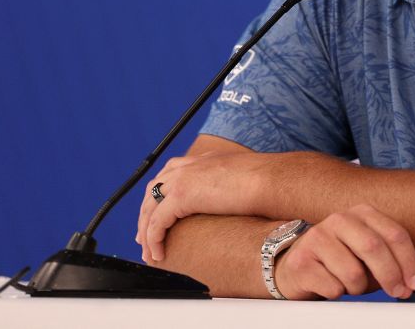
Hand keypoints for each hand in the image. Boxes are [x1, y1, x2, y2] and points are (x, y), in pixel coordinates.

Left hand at [137, 151, 267, 261]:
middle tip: (143, 237)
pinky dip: (153, 239)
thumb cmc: (267, 182)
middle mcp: (188, 165)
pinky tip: (158, 254)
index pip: (168, 176)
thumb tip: (234, 199)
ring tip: (150, 253)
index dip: (158, 197)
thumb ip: (228, 186)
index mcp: (201, 160)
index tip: (155, 215)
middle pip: (153, 191)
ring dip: (146, 232)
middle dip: (145, 215)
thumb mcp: (241, 179)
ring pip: (150, 208)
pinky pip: (158, 222)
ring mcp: (183, 178)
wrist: (272, 180)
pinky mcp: (182, 195)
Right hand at [274, 204, 414, 299]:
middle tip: (398, 293)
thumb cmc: (340, 262)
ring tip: (349, 284)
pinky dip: (337, 294)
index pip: (394, 234)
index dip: (409, 261)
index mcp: (361, 213)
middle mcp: (339, 219)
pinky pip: (333, 288)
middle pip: (374, 247)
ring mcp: (317, 237)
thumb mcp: (367, 254)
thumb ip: (389, 260)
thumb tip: (409, 285)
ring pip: (353, 273)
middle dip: (391, 275)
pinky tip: (329, 284)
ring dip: (358, 288)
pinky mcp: (301, 261)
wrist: (297, 267)